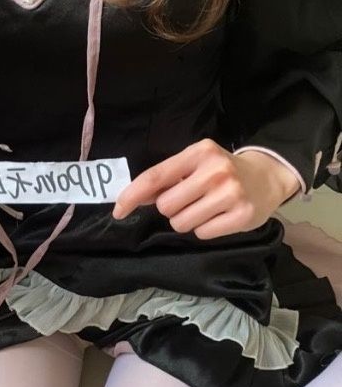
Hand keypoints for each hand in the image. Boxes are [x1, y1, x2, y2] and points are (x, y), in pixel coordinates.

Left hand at [111, 138, 300, 238]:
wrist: (267, 176)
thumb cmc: (222, 171)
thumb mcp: (195, 164)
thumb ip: (165, 179)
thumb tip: (131, 199)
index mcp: (199, 153)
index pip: (156, 176)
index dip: (132, 195)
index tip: (118, 210)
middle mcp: (215, 171)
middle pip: (166, 206)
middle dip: (171, 208)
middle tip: (190, 201)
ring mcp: (230, 194)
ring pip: (181, 223)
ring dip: (187, 220)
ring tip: (206, 208)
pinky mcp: (242, 216)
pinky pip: (202, 233)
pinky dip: (205, 229)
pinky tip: (219, 217)